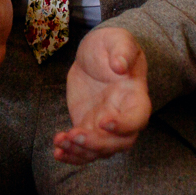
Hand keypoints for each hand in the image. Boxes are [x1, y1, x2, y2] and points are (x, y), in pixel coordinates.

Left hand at [54, 26, 150, 163]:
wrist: (95, 54)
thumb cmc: (111, 45)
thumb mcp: (118, 40)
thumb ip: (122, 51)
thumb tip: (120, 65)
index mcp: (135, 97)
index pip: (137, 119)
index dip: (124, 125)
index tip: (104, 120)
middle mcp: (123, 117)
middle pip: (119, 143)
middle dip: (97, 144)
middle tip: (75, 135)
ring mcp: (105, 126)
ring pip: (100, 151)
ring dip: (80, 152)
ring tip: (61, 142)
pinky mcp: (88, 127)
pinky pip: (83, 148)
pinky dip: (71, 154)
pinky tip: (57, 151)